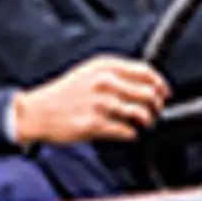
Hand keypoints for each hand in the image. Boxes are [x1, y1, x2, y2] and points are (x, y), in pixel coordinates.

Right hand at [12, 56, 167, 145]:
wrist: (37, 111)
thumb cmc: (65, 94)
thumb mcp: (88, 73)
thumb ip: (115, 74)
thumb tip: (146, 83)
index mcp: (104, 67)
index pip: (144, 72)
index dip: (159, 84)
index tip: (164, 93)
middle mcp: (103, 83)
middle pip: (147, 93)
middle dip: (156, 105)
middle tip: (155, 111)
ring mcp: (99, 104)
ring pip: (140, 113)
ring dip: (147, 121)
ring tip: (145, 124)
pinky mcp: (94, 124)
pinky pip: (125, 131)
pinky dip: (131, 134)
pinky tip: (129, 133)